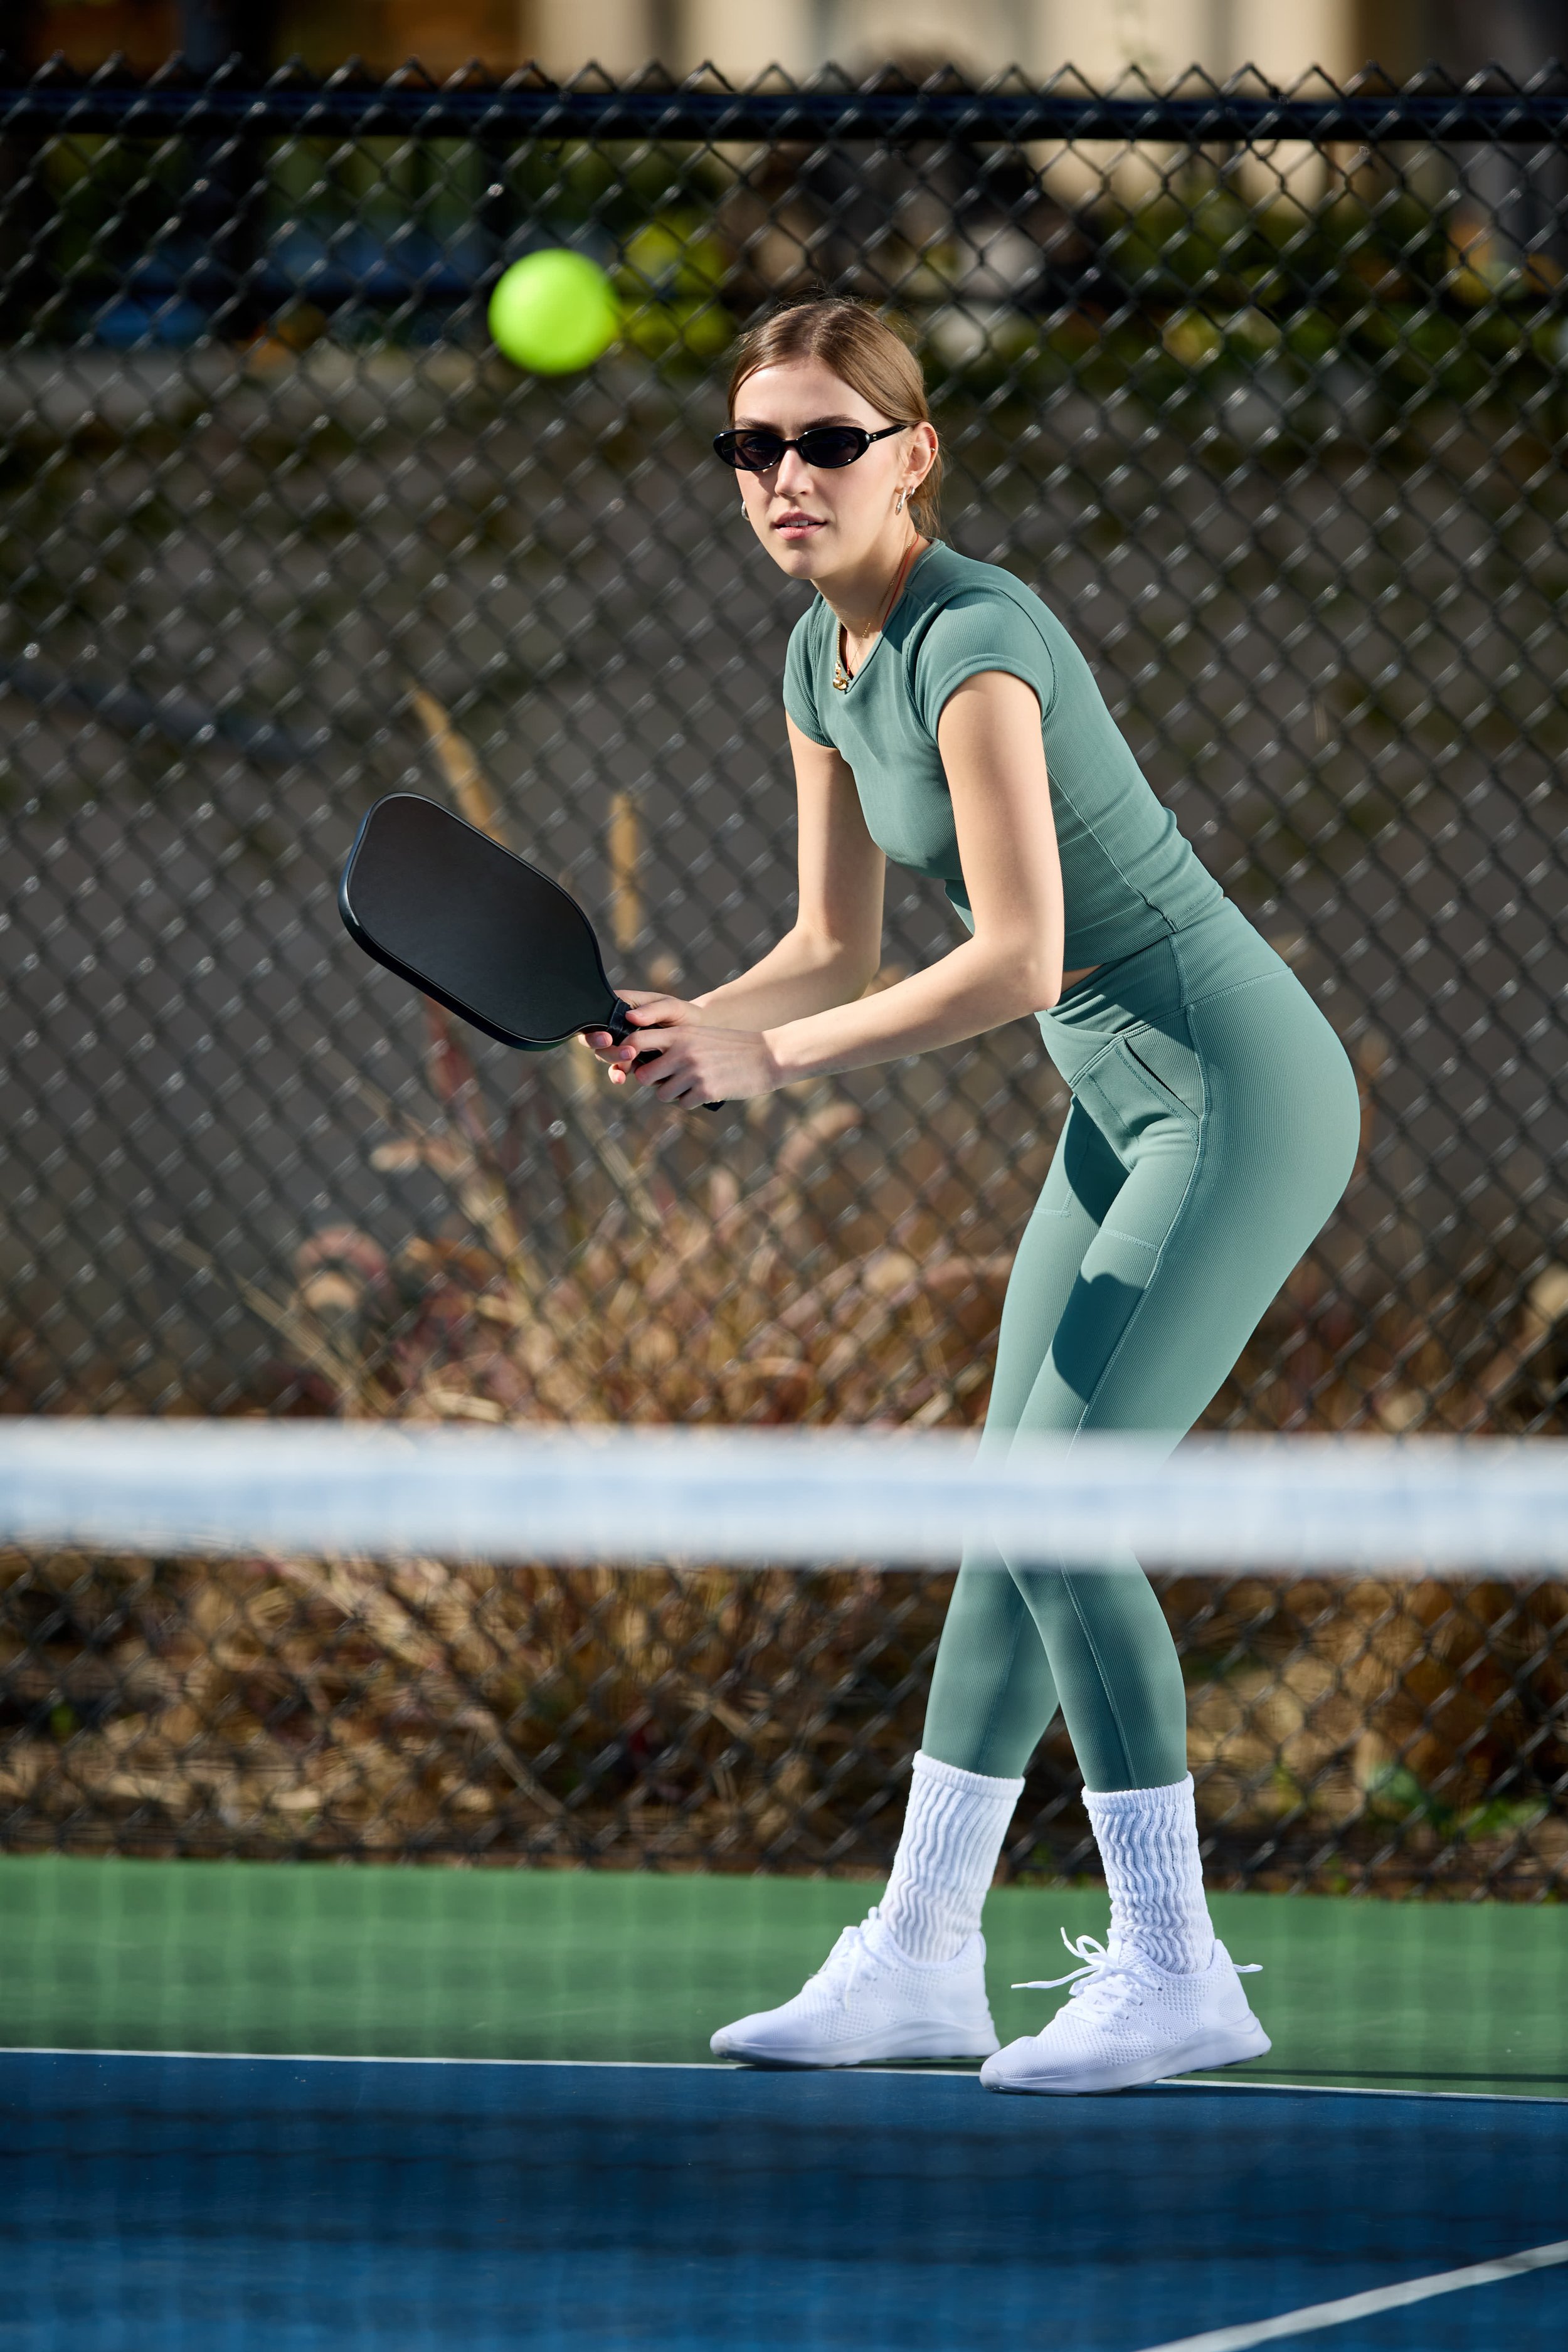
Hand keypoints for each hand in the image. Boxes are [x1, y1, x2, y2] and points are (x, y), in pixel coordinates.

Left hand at [583, 993, 781, 1105]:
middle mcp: (682, 1051)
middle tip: (669, 1079)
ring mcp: (693, 1072)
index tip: (634, 1062)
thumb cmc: (732, 1047)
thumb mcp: (700, 1036)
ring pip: (662, 1094)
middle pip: (643, 1076)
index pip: (636, 1041)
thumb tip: (643, 1064)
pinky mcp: (705, 1091)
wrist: (768, 1056)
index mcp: (680, 1034)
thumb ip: (674, 1044)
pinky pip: (683, 1104)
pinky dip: (693, 1101)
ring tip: (694, 1084)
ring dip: (675, 1093)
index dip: (628, 1055)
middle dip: (653, 1082)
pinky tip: (708, 1090)